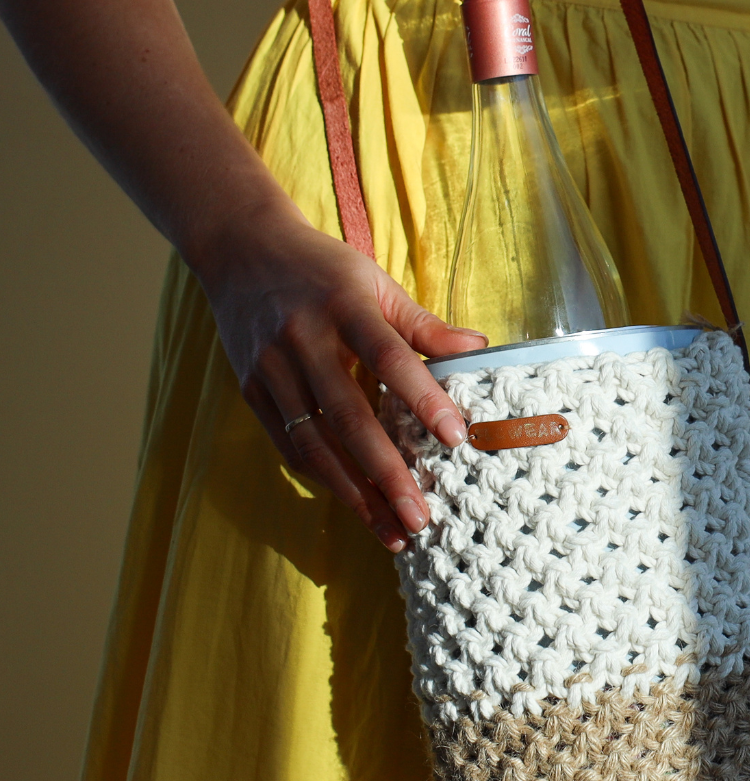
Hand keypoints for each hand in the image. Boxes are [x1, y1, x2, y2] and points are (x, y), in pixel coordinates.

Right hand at [196, 202, 486, 551]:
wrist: (240, 250)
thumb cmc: (322, 269)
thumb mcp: (375, 282)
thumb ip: (423, 323)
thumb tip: (480, 346)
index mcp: (343, 306)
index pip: (389, 357)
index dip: (422, 398)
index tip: (456, 437)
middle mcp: (303, 340)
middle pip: (349, 416)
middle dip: (387, 473)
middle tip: (420, 516)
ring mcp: (271, 368)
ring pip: (314, 443)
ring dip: (353, 493)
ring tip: (390, 530)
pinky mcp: (251, 390)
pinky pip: (289, 443)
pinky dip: (321, 476)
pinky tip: (352, 502)